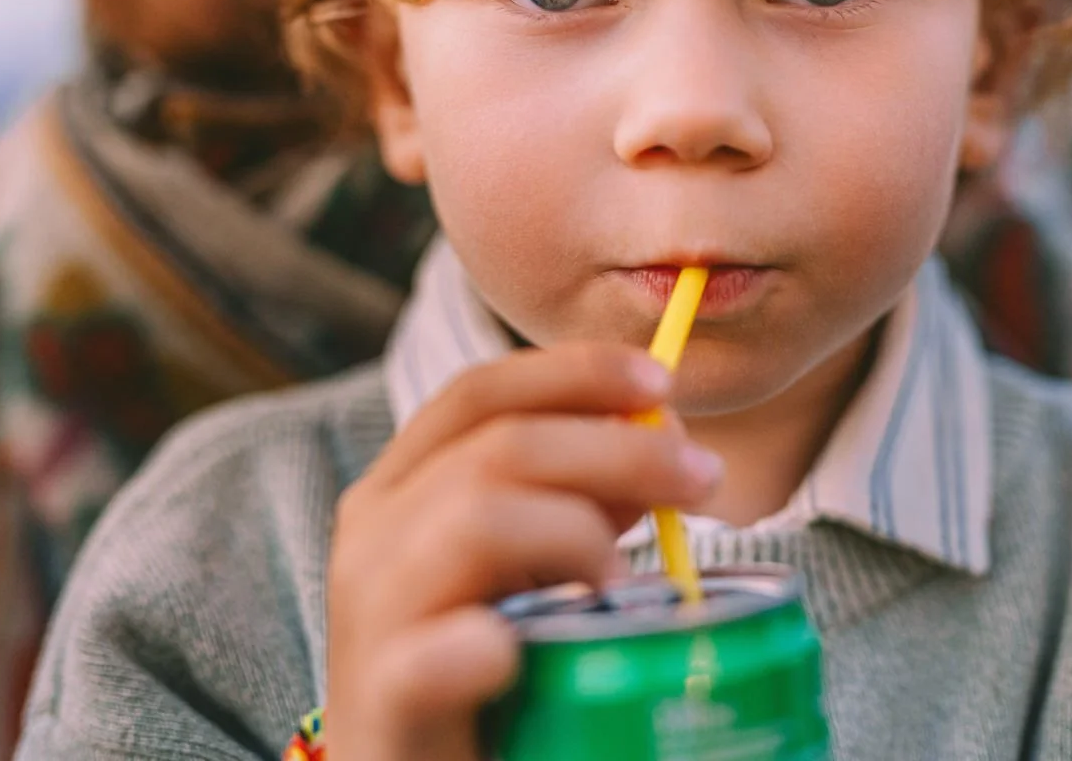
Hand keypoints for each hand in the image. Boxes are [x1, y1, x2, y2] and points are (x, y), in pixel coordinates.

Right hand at [325, 342, 724, 760]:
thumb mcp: (533, 564)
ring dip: (576, 538)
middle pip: (498, 446)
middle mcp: (375, 532)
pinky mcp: (383, 697)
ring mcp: (370, 612)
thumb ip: (583, 503)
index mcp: (404, 486)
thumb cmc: (481, 665)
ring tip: (619, 593)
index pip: (480, 394)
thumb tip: (666, 449)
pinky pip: (434, 651)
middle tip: (701, 481)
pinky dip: (491, 643)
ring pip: (478, 519)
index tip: (659, 383)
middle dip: (617, 449)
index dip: (573, 374)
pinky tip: (523, 654)